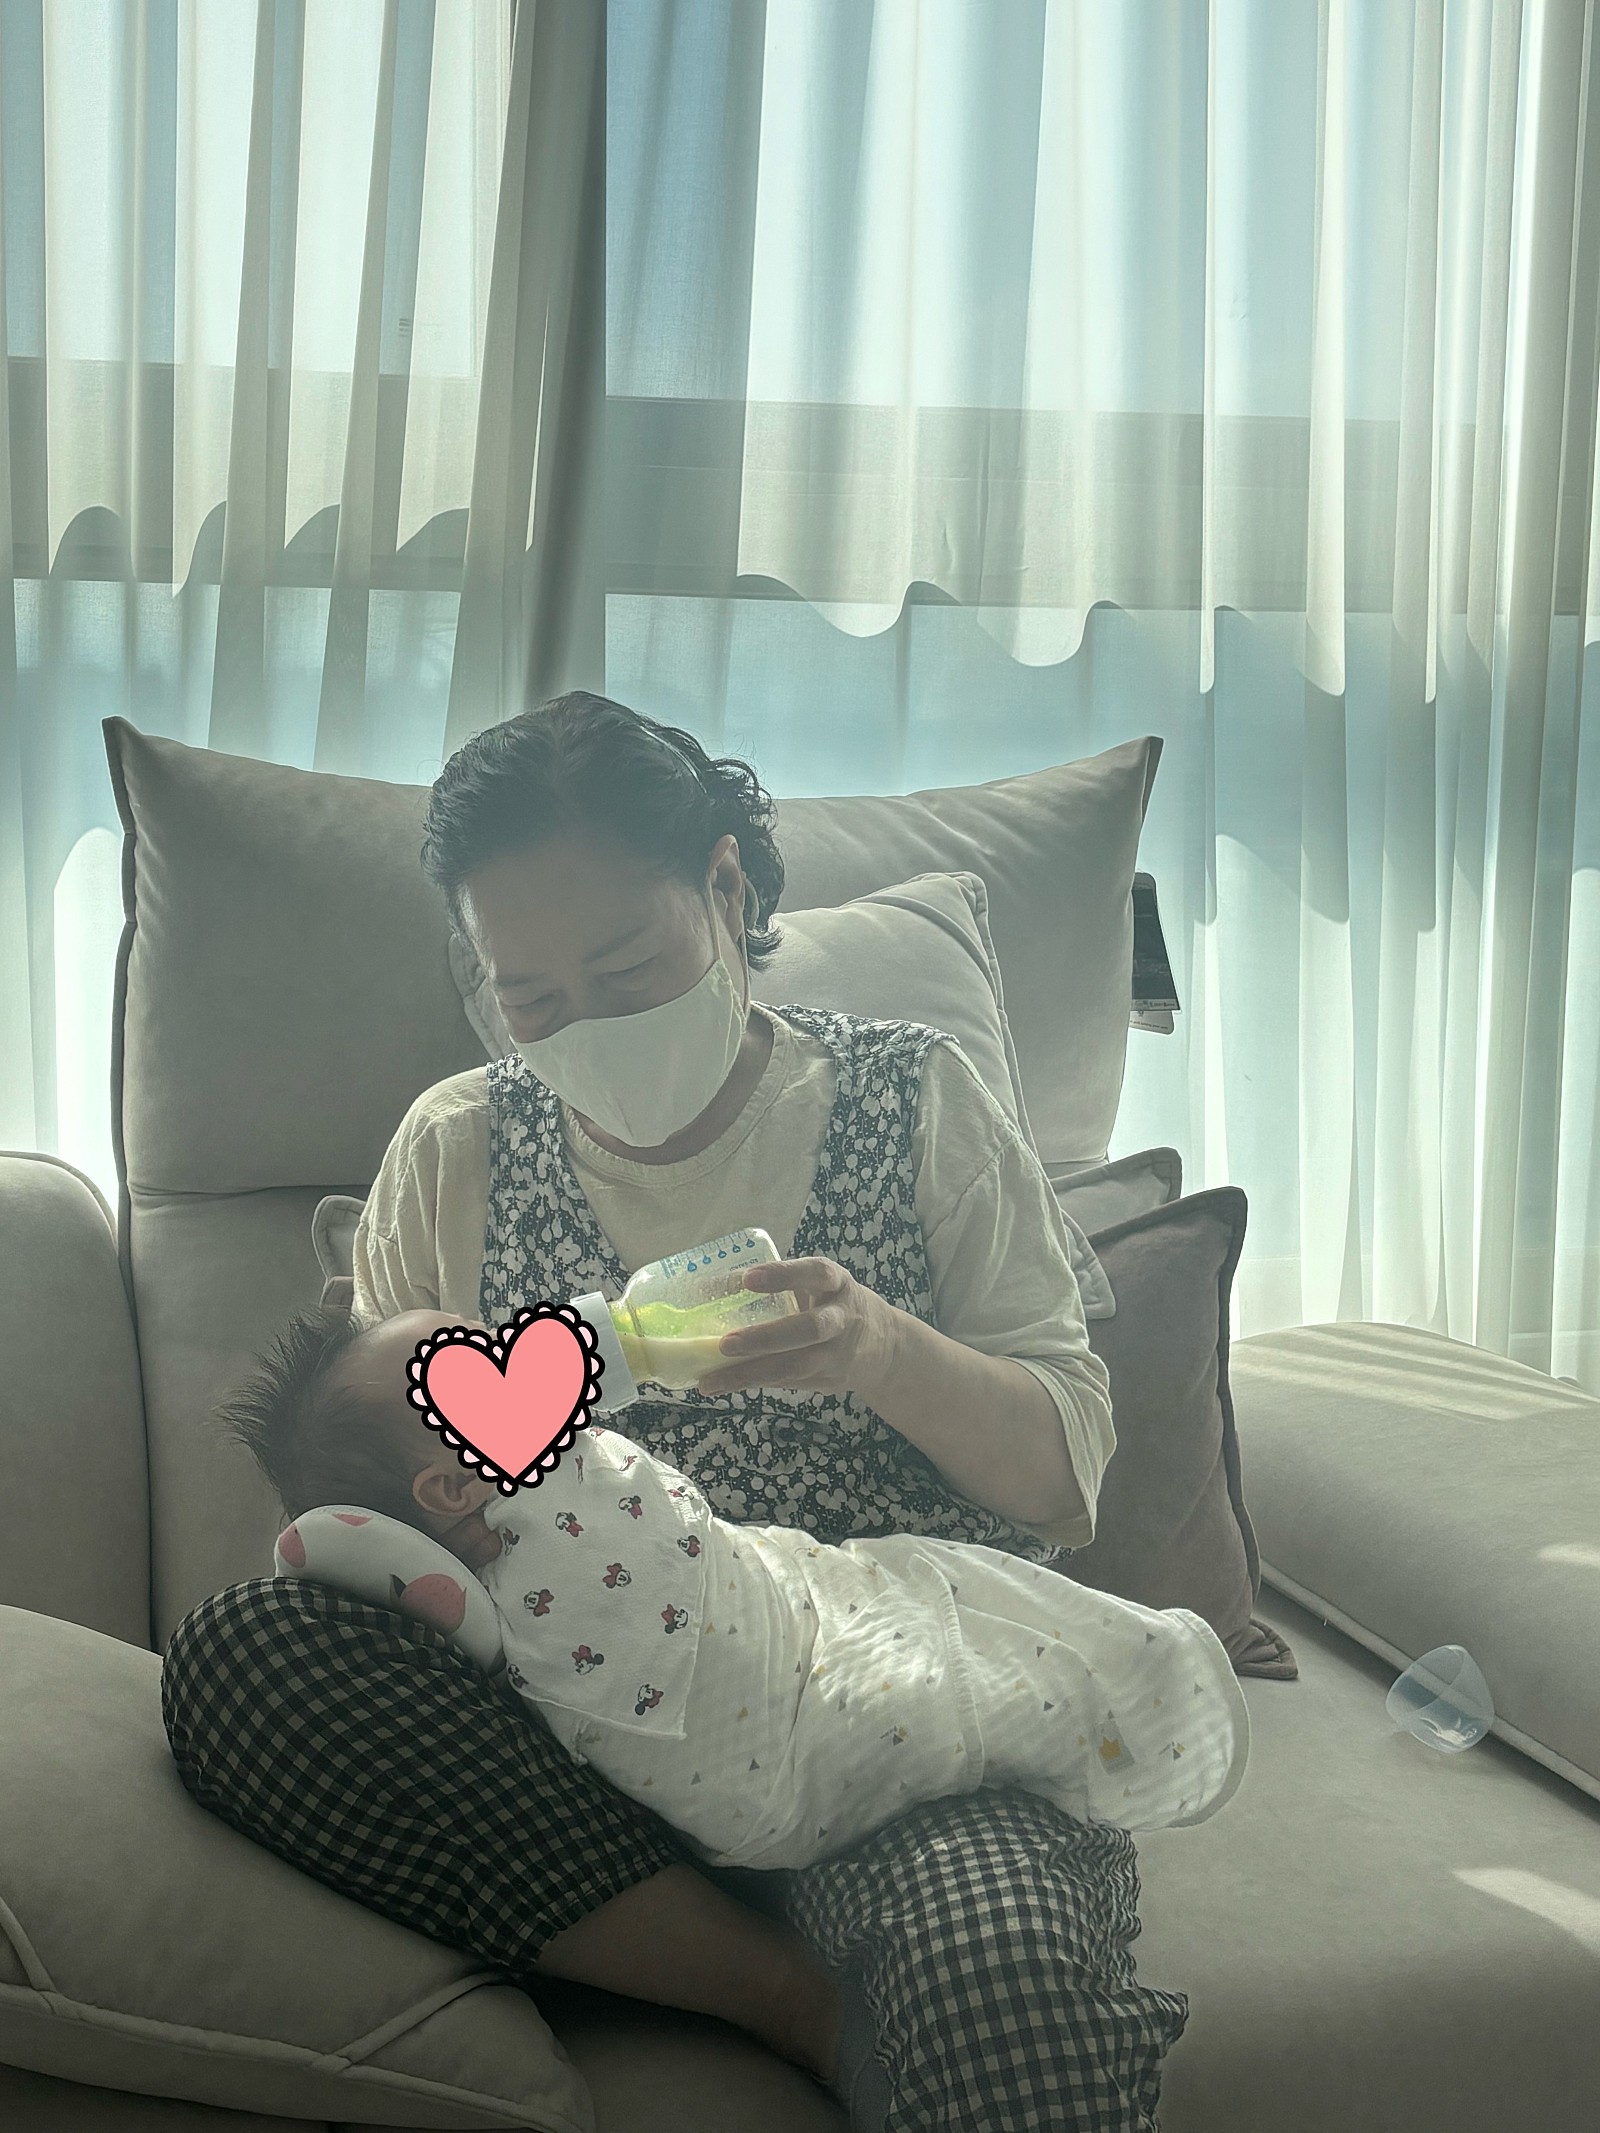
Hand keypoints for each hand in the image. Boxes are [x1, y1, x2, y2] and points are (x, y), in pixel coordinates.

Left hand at [694, 1255, 897, 1401]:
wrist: (884, 1344)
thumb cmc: (833, 1304)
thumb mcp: (820, 1285)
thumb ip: (781, 1284)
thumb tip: (712, 1285)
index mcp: (837, 1284)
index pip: (815, 1274)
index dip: (783, 1275)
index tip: (747, 1279)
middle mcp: (842, 1319)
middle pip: (809, 1329)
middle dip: (766, 1338)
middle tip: (726, 1344)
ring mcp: (837, 1355)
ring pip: (795, 1367)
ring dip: (751, 1374)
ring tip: (711, 1379)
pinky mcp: (828, 1381)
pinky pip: (787, 1383)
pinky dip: (753, 1383)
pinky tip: (721, 1385)